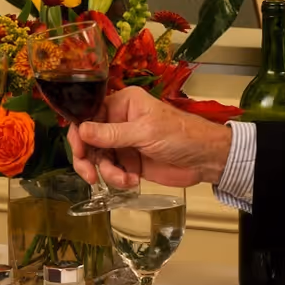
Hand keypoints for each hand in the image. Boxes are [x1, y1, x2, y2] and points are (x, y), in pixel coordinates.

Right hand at [68, 86, 233, 189]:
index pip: (89, 116)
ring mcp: (124, 142)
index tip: (80, 151)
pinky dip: (118, 179)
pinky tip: (132, 181)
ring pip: (99, 159)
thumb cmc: (180, 135)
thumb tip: (81, 130)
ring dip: (108, 172)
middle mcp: (119, 121)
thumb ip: (111, 133)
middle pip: (89, 140)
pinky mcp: (130, 161)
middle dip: (89, 159)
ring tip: (125, 180)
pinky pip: (112, 171)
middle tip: (91, 175)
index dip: (80, 134)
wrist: (204, 159)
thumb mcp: (144, 132)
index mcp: (122, 103)